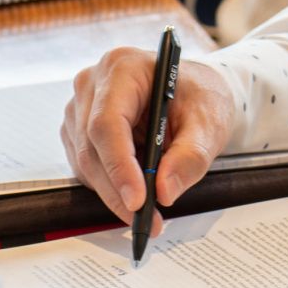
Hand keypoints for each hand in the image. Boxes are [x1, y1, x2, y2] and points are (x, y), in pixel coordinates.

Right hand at [63, 50, 237, 224]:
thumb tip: (165, 191)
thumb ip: (190, 156)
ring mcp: (80, 107)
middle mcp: (92, 83)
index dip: (119, 165)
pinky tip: (137, 188)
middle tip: (149, 220)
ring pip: (86, 163)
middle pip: (91, 147)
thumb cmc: (200, 97)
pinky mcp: (78, 130)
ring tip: (150, 208)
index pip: (107, 123)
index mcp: (123, 67)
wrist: (195, 93)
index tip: (137, 200)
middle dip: (118, 190)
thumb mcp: (209, 123)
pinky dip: (111, 185)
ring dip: (114, 192)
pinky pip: (87, 167)